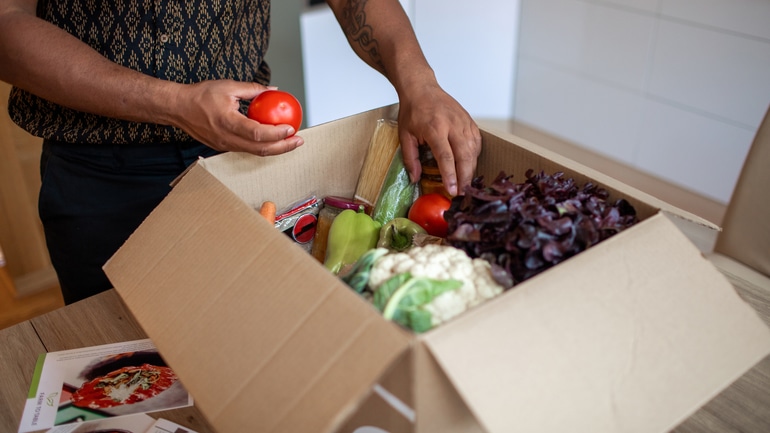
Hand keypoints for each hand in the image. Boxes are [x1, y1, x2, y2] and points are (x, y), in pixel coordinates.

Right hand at [169, 80, 303, 155]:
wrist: (178, 108)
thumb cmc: (200, 96)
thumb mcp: (228, 86)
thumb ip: (253, 89)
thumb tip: (273, 90)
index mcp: (228, 122)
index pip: (257, 134)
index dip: (276, 134)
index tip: (291, 128)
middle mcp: (227, 138)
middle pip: (260, 149)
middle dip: (283, 147)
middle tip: (298, 140)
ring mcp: (225, 145)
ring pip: (255, 152)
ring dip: (276, 149)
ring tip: (291, 142)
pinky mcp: (224, 147)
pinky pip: (248, 150)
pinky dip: (263, 146)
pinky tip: (274, 140)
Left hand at [397, 83, 481, 196]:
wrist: (422, 88)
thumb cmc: (413, 111)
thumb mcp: (405, 135)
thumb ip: (410, 158)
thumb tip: (415, 179)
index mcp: (435, 128)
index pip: (446, 156)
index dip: (450, 175)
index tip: (452, 190)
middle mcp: (452, 125)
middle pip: (464, 155)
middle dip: (465, 177)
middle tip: (462, 193)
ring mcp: (463, 122)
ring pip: (473, 150)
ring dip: (471, 169)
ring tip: (465, 184)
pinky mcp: (469, 122)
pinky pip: (476, 143)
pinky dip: (474, 156)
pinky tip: (469, 165)